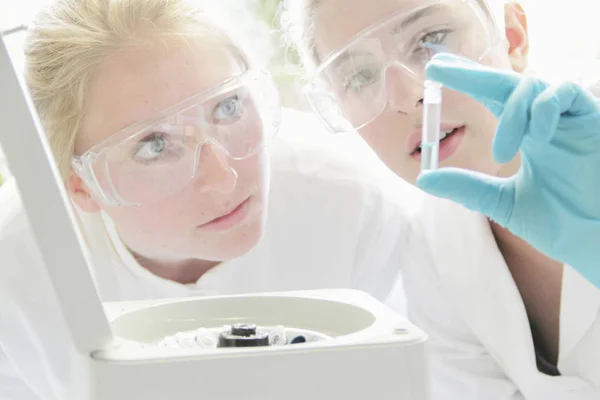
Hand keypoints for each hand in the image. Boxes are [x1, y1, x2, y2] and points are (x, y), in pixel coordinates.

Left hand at [417, 53, 599, 287]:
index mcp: (526, 137)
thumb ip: (468, 188)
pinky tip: (535, 138)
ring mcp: (568, 120)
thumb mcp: (503, 203)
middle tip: (437, 68)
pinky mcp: (593, 121)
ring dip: (511, 113)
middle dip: (471, 74)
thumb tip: (424, 178)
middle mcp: (545, 123)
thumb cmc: (562, 223)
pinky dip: (545, 109)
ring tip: (502, 152)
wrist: (598, 242)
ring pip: (534, 86)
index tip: (433, 72)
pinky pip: (567, 93)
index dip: (466, 83)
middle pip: (506, 83)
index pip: (492, 101)